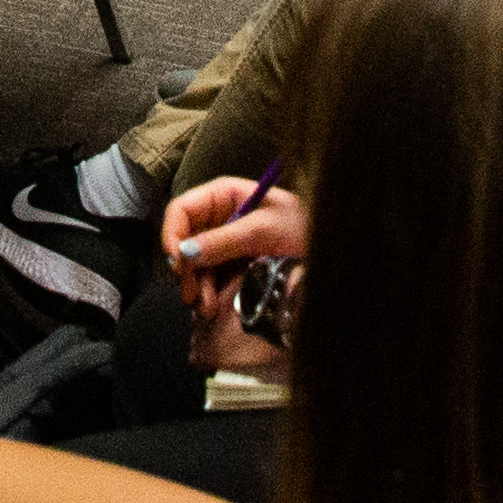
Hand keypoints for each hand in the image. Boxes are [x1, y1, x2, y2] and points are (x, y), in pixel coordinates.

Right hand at [165, 176, 305, 370]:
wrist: (330, 254)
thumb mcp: (265, 232)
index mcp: (224, 195)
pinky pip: (205, 278)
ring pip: (191, 263)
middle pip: (182, 238)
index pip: (182, 208)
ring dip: (194, 286)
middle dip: (184, 268)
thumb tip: (183, 253)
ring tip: (207, 307)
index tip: (176, 264)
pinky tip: (211, 307)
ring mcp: (223, 241)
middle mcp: (219, 216)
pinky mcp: (230, 264)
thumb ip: (224, 240)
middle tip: (192, 295)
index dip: (172, 234)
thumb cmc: (304, 231)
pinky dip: (204, 293)